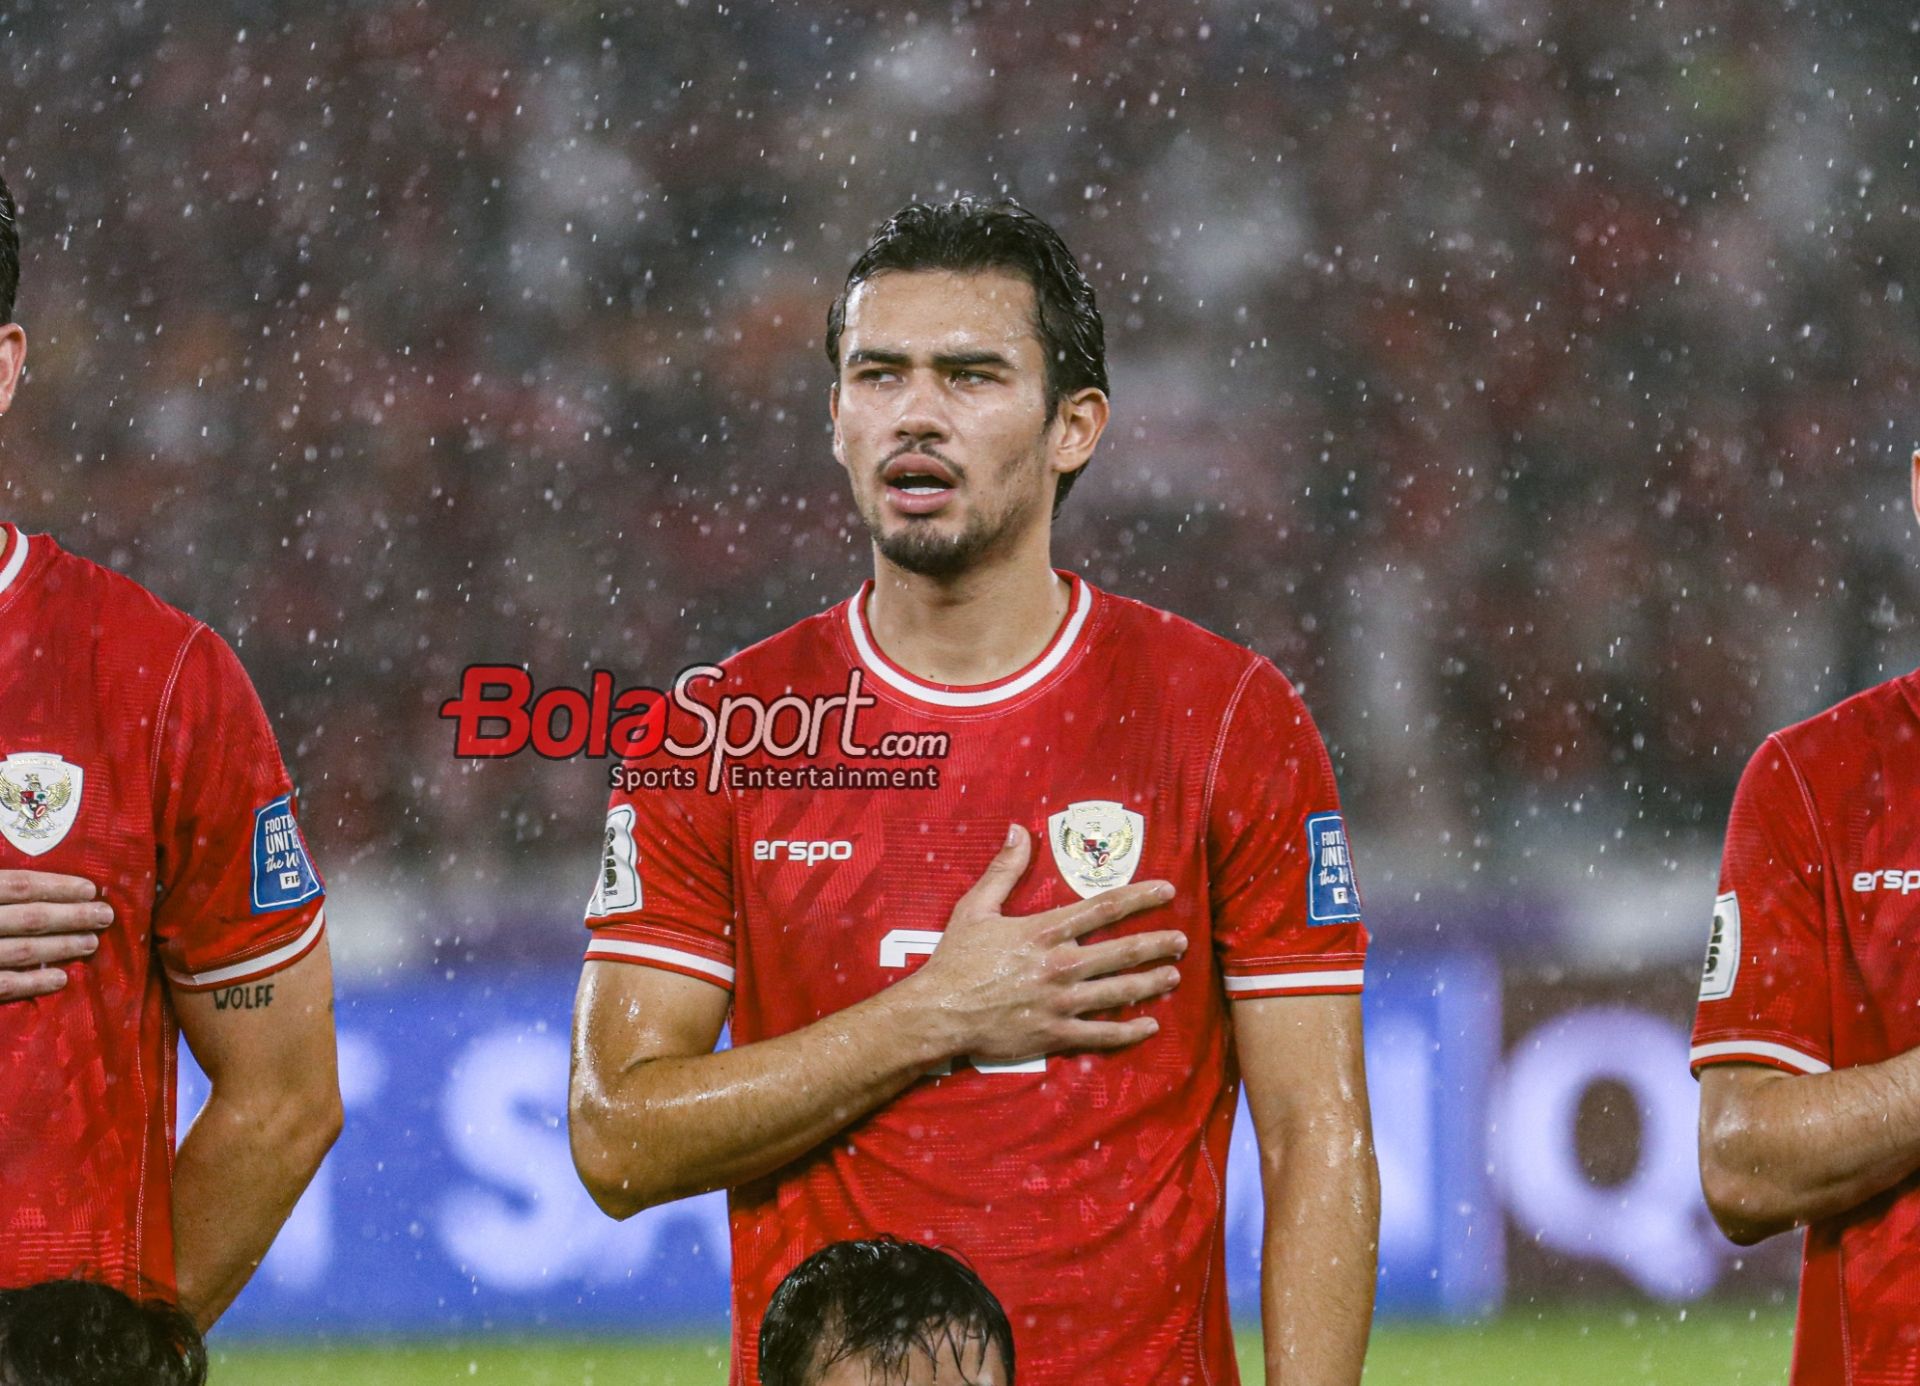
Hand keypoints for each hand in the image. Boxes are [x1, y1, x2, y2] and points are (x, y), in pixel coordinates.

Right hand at [0, 870, 110, 1001]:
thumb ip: (4, 887)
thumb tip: (32, 882)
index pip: (20, 886)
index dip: (58, 886)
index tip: (90, 890)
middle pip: (31, 918)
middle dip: (73, 917)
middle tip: (105, 916)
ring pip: (21, 951)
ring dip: (61, 947)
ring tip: (92, 943)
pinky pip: (3, 985)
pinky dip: (33, 983)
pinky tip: (61, 979)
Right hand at [906, 824, 1183, 1064]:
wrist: (939, 1013)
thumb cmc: (956, 960)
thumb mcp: (975, 907)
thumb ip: (1003, 870)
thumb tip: (1017, 830)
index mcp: (1044, 931)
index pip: (1104, 907)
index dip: (1140, 896)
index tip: (1167, 890)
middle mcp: (1060, 965)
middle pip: (1122, 952)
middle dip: (1156, 944)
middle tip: (1182, 940)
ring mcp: (1061, 1002)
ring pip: (1119, 992)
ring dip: (1150, 983)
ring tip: (1173, 976)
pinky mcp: (1055, 1034)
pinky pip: (1100, 1034)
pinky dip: (1128, 1031)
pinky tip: (1149, 1026)